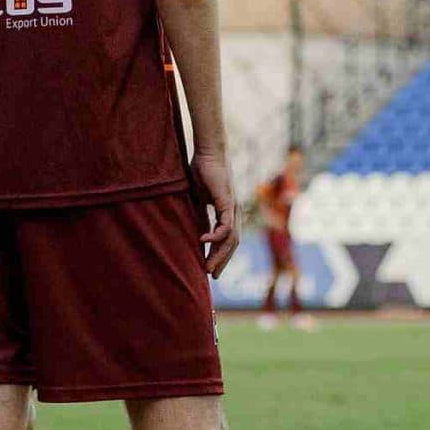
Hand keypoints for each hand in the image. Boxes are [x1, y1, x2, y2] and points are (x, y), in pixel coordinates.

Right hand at [191, 147, 240, 278]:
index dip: (220, 255)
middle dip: (222, 261)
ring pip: (231, 239)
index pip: (228, 239)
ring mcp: (233, 207)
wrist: (208, 152)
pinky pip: (226, 225)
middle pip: (233, 243)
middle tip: (211, 276)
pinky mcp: (228, 201)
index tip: (210, 268)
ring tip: (207, 267)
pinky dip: (216, 236)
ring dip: (219, 255)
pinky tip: (203, 242)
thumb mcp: (198, 200)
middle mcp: (234, 212)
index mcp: (227, 212)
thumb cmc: (202, 172)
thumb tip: (195, 233)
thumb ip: (199, 216)